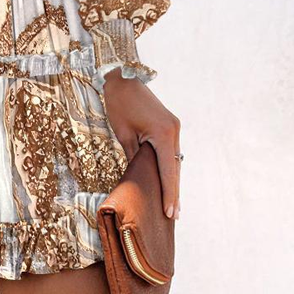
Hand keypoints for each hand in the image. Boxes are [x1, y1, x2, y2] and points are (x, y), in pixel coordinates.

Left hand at [102, 70, 181, 219]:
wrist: (122, 77)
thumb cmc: (119, 104)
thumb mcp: (124, 134)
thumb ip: (134, 157)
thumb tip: (139, 177)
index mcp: (164, 134)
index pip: (168, 171)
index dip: (169, 193)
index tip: (170, 213)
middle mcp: (174, 130)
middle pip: (174, 167)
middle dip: (173, 191)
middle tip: (173, 216)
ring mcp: (173, 126)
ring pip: (174, 159)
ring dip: (171, 178)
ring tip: (170, 203)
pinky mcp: (169, 123)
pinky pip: (170, 149)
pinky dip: (168, 164)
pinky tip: (165, 179)